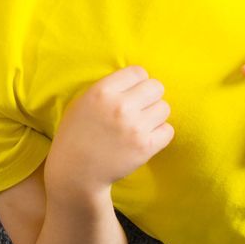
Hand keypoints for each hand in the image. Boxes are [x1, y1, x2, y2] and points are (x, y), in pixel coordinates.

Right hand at [45, 66, 173, 195]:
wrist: (76, 172)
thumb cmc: (76, 134)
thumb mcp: (83, 102)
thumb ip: (108, 88)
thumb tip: (136, 79)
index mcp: (102, 91)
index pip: (139, 71)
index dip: (137, 82)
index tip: (131, 92)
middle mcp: (120, 106)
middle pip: (156, 87)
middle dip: (149, 96)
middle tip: (140, 108)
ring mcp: (134, 127)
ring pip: (164, 108)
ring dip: (155, 115)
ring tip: (141, 124)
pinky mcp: (145, 147)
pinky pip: (168, 130)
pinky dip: (159, 134)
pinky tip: (145, 138)